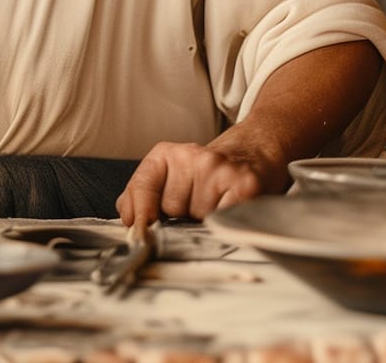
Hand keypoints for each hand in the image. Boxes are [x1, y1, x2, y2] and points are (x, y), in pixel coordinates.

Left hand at [116, 127, 290, 224]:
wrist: (255, 151)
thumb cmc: (207, 175)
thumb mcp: (168, 176)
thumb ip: (140, 196)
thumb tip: (130, 221)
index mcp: (166, 154)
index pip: (142, 187)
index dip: (140, 215)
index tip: (141, 233)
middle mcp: (192, 156)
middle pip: (170, 209)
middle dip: (180, 218)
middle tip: (196, 205)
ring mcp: (219, 168)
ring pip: (197, 218)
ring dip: (204, 221)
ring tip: (216, 204)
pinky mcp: (244, 184)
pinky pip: (223, 220)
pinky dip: (225, 224)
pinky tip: (230, 208)